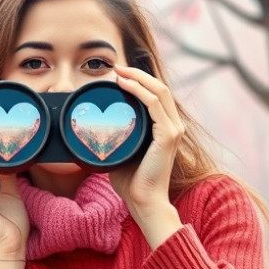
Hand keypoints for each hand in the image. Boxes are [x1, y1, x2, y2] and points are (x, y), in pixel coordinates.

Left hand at [108, 65, 183, 247]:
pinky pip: (154, 104)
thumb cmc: (130, 180)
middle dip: (137, 74)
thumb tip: (94, 126)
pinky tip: (124, 85)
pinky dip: (139, 90)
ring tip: (118, 72)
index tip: (117, 74)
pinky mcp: (167, 136)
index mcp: (164, 128)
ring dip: (137, 78)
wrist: (142, 201)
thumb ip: (117, 136)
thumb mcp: (122, 150)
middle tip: (116, 67)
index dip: (139, 81)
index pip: (156, 95)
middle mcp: (173, 126)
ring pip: (158, 91)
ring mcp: (172, 130)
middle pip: (159, 88)